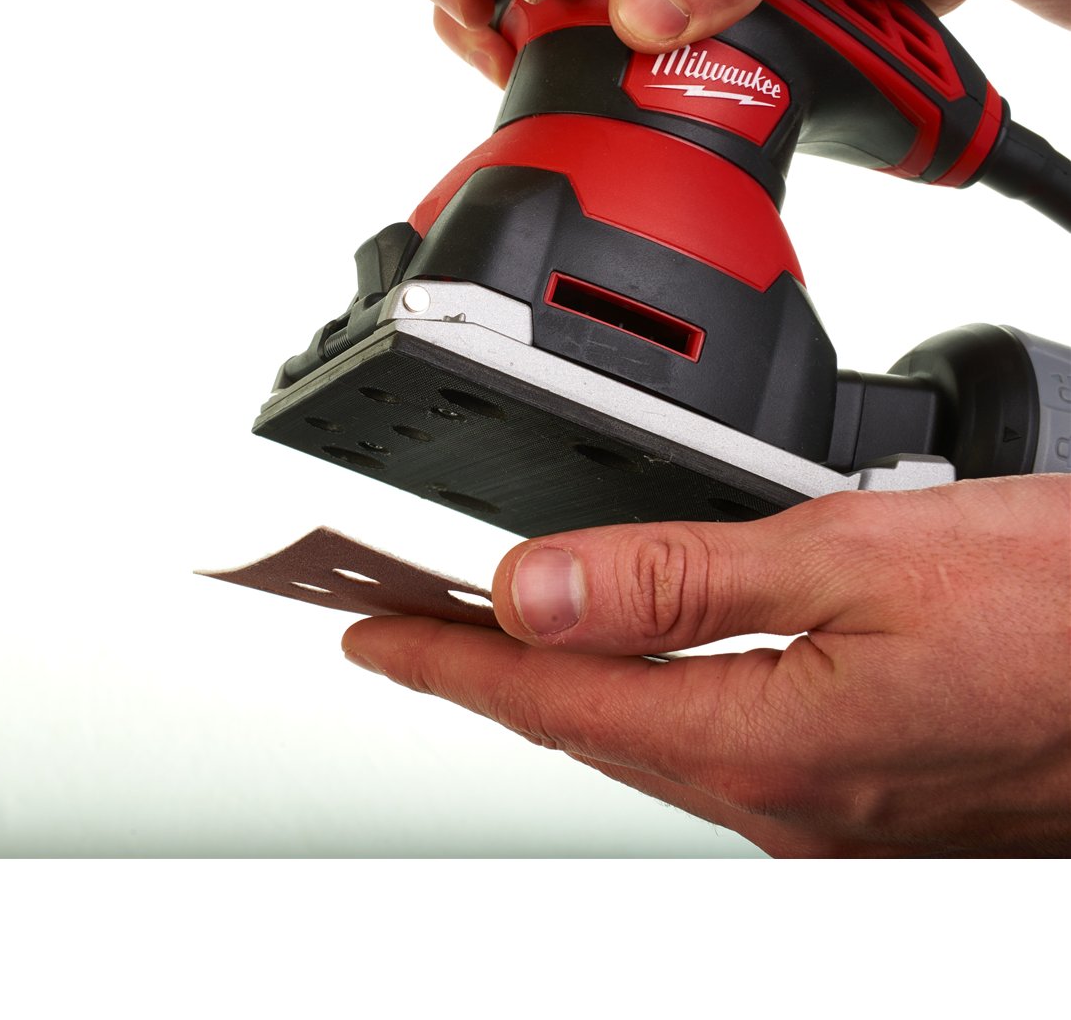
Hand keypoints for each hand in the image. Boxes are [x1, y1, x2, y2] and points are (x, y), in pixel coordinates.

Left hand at [343, 476, 1070, 856]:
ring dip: (567, 688)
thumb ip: (685, 578)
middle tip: (409, 627)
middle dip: (488, 676)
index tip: (369, 634)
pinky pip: (719, 747)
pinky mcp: (870, 799)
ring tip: (499, 637)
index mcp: (771, 745)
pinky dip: (652, 699)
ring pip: (653, 742)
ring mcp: (832, 815)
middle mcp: (791, 804)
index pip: (556, 702)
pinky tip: (641, 666)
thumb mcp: (860, 555)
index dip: (446, 664)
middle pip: (591, 732)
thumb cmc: (1063, 606)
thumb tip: (536, 590)